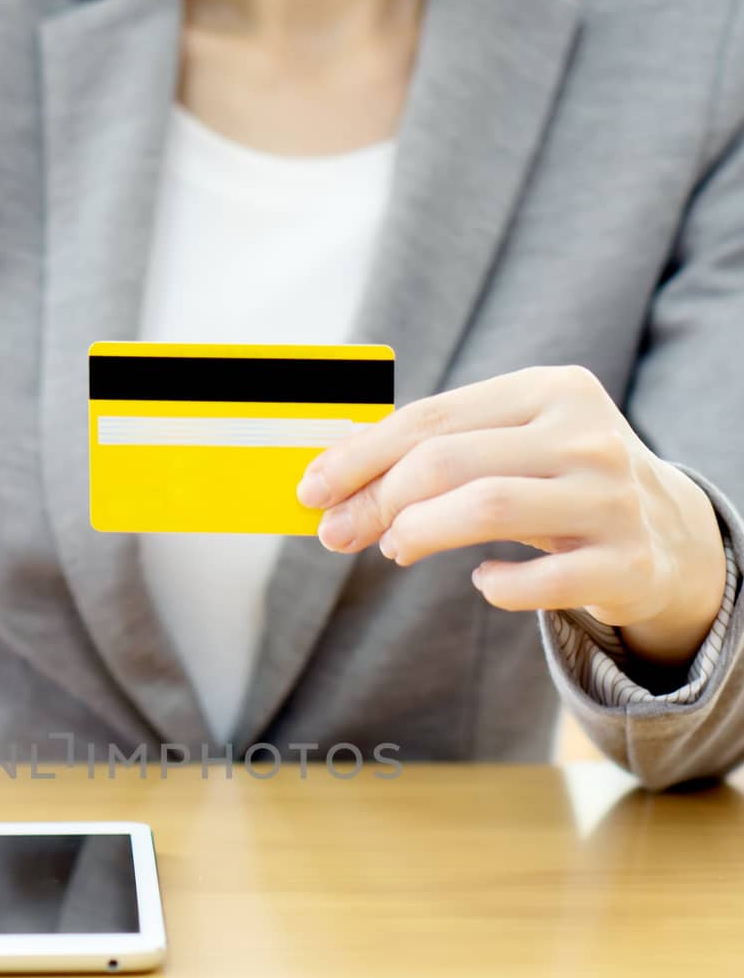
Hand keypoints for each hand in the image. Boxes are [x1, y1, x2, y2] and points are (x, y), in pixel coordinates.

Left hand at [297, 366, 726, 666]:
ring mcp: (610, 498)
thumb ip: (434, 450)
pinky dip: (498, 586)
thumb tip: (330, 473)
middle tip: (338, 534)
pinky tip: (483, 582)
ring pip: (488, 507)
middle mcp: (585, 435)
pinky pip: (542, 581)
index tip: (310, 489)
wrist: (667, 534)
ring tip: (396, 548)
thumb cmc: (559, 484)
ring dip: (420, 532)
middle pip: (450, 461)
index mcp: (550, 391)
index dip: (361, 456)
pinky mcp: (624, 562)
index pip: (433, 418)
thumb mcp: (510, 447)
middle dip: (377, 500)